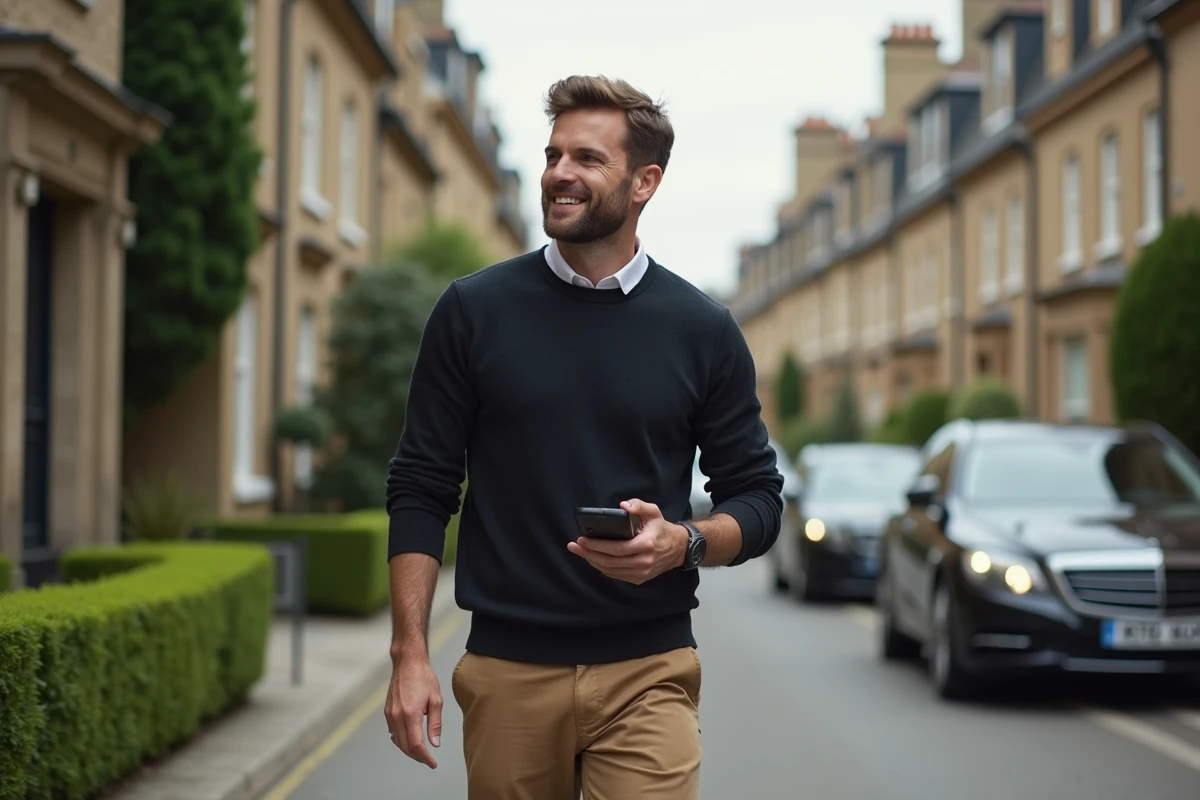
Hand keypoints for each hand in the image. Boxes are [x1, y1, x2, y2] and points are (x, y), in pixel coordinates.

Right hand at [383, 655, 441, 768]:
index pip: (416, 745)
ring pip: (397, 741)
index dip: (425, 758)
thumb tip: (435, 743)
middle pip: (405, 746)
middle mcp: (397, 716)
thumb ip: (435, 724)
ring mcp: (390, 714)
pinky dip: (401, 740)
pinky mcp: (387, 711)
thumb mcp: (436, 700)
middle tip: (429, 760)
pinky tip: (410, 740)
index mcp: (411, 714)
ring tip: (421, 752)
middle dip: (417, 757)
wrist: (407, 663)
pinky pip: (393, 732)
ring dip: (408, 750)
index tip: (433, 763)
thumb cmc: (424, 678)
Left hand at [567, 498, 687, 584]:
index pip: (616, 548)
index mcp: (646, 545)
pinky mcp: (639, 579)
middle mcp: (643, 562)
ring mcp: (641, 573)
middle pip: (609, 562)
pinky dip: (602, 568)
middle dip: (588, 554)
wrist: (678, 548)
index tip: (582, 539)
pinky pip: (616, 575)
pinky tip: (593, 559)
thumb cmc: (662, 529)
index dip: (597, 545)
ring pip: (610, 571)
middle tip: (574, 546)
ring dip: (592, 562)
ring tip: (580, 552)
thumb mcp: (653, 511)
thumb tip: (623, 506)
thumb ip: (638, 506)